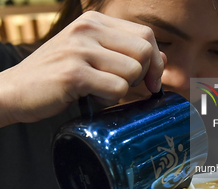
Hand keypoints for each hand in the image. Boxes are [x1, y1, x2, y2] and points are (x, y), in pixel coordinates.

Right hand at [0, 11, 164, 127]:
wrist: (16, 90)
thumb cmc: (58, 73)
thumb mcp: (92, 54)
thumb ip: (125, 52)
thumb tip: (162, 56)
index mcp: (95, 21)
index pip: (145, 34)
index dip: (156, 60)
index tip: (151, 80)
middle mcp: (89, 29)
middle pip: (145, 51)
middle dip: (143, 75)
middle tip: (122, 85)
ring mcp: (80, 49)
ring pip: (133, 71)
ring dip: (122, 88)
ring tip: (98, 88)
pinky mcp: (74, 73)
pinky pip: (117, 88)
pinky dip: (109, 98)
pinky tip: (91, 96)